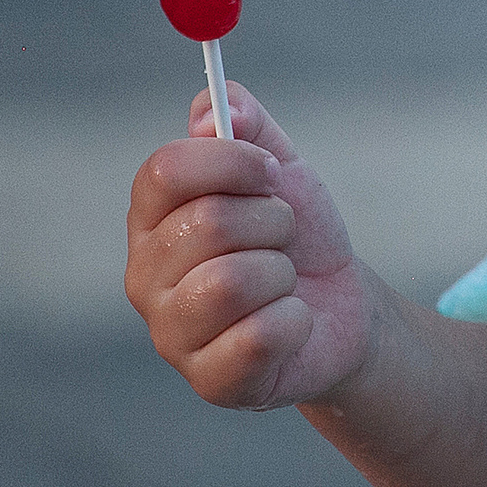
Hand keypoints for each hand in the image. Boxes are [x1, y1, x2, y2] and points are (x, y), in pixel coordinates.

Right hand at [125, 80, 368, 409]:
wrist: (341, 305)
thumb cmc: (298, 237)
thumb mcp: (281, 170)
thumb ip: (249, 124)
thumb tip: (213, 104)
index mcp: (152, 219)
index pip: (165, 170)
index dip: (231, 161)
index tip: (270, 171)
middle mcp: (145, 277)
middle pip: (206, 222)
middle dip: (272, 220)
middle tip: (283, 235)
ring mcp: (171, 334)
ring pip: (230, 281)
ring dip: (282, 272)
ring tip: (283, 280)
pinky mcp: (209, 381)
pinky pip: (259, 336)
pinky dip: (295, 320)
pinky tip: (291, 323)